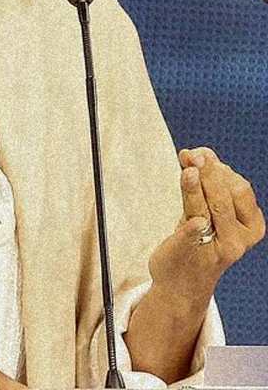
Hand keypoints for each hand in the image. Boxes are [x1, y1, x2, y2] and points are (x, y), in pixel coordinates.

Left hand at [148, 146, 264, 302]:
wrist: (182, 281)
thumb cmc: (198, 238)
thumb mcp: (205, 208)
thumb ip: (203, 180)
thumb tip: (197, 152)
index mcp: (250, 226)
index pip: (240, 190)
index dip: (220, 169)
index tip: (201, 153)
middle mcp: (237, 239)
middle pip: (223, 199)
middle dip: (209, 174)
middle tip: (193, 155)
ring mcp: (214, 248)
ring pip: (205, 211)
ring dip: (196, 188)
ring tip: (188, 170)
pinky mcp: (190, 253)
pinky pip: (191, 236)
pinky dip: (193, 228)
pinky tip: (194, 222)